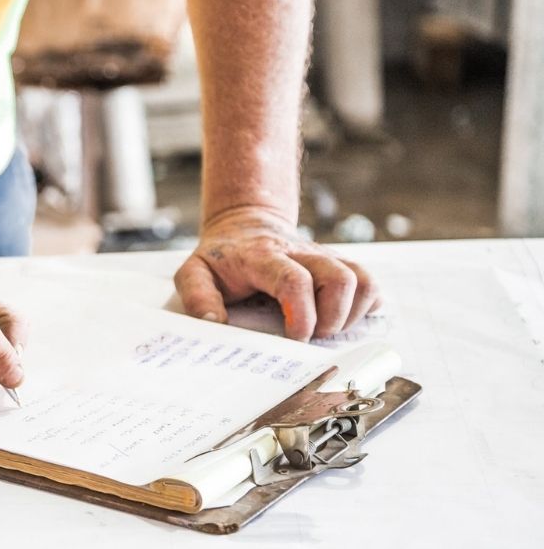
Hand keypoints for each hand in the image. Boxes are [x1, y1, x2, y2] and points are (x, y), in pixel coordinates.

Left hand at [174, 206, 380, 339]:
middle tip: (312, 337)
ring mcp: (324, 258)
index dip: (302, 314)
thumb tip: (214, 323)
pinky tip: (341, 319)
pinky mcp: (339, 265)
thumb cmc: (221, 258)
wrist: (244, 225)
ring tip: (327, 329)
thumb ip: (197, 296)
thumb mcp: (194, 272)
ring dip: (352, 314)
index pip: (294, 280)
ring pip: (363, 279)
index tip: (296, 338)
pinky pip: (370, 284)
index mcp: (263, 257)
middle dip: (333, 318)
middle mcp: (301, 253)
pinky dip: (365, 306)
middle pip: (339, 278)